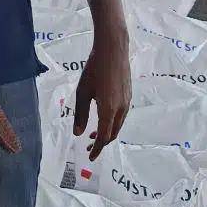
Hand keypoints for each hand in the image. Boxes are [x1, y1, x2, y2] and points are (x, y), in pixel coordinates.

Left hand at [74, 33, 130, 158]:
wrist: (113, 50)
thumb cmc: (94, 69)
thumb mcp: (82, 92)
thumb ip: (80, 114)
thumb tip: (78, 134)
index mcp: (109, 110)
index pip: (104, 137)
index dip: (96, 149)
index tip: (90, 156)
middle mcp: (121, 109)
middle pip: (113, 133)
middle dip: (101, 142)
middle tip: (88, 146)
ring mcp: (127, 102)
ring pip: (118, 125)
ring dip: (107, 132)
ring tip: (93, 134)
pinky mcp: (129, 95)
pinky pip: (121, 116)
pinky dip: (112, 122)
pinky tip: (103, 117)